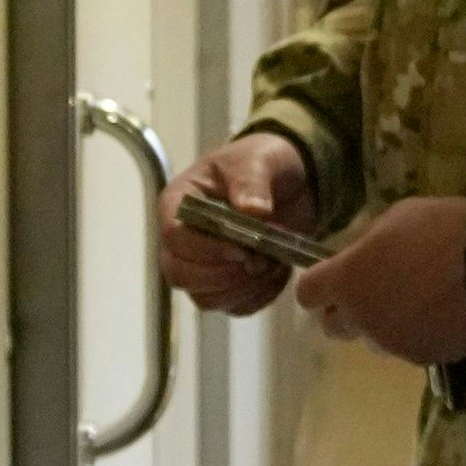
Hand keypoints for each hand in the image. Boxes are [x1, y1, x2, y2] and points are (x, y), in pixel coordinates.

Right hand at [159, 132, 312, 316]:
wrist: (293, 181)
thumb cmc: (264, 162)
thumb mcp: (259, 159)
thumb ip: (252, 181)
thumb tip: (252, 211)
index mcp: (178, 204)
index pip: (172, 238)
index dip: (204, 249)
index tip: (242, 248)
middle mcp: (182, 240)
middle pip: (181, 275)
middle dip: (223, 275)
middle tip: (261, 259)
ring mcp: (204, 266)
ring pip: (206, 298)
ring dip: (244, 288)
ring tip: (274, 263)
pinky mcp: (229, 283)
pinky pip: (235, 306)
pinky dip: (258, 296)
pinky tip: (278, 273)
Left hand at [295, 196, 465, 365]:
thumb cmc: (443, 228)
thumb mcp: (398, 216)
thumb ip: (370, 243)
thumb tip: (363, 255)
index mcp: (347, 280)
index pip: (308, 293)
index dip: (320, 285)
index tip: (336, 277)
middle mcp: (361, 318)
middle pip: (333, 327)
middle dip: (348, 311)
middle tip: (377, 291)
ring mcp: (394, 343)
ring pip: (375, 340)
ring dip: (386, 324)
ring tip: (420, 302)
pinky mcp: (426, 358)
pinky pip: (413, 347)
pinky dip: (422, 334)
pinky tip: (445, 313)